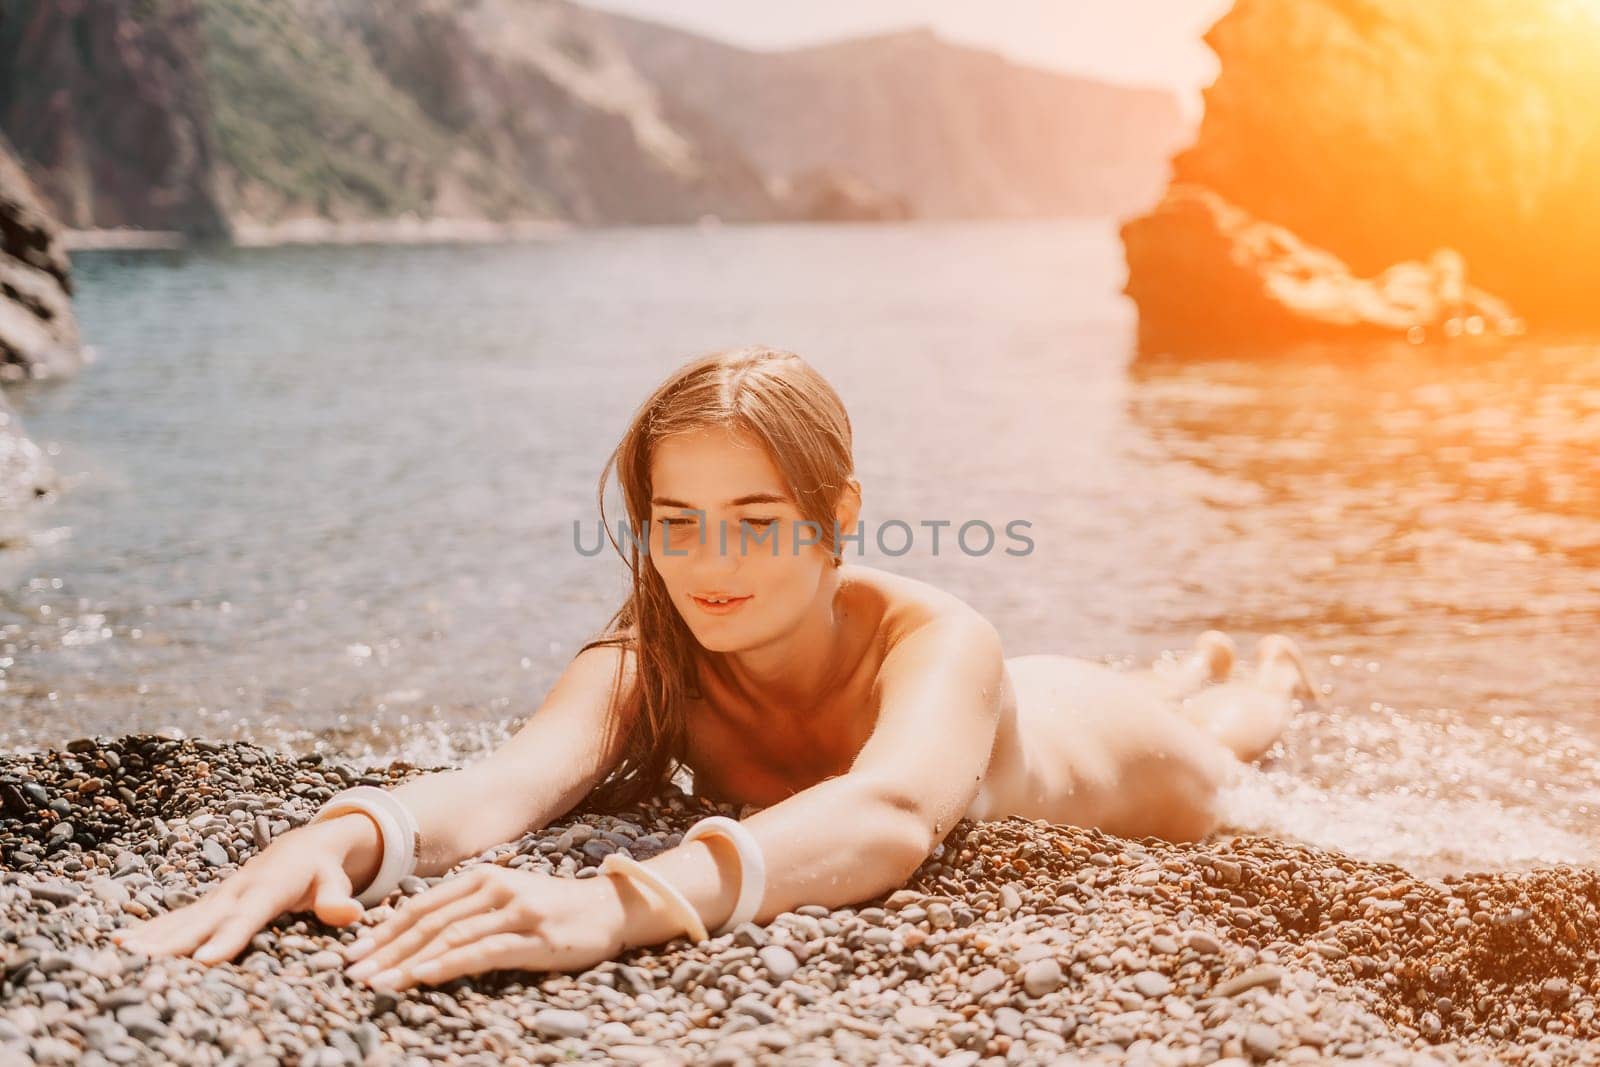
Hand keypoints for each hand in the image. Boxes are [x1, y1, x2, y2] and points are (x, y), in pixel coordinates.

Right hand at [111, 817, 374, 962]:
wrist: (306, 845)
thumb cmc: (323, 871)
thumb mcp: (336, 883)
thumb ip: (338, 901)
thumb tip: (351, 915)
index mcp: (269, 888)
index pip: (247, 917)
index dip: (227, 938)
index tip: (205, 961)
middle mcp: (238, 890)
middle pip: (204, 919)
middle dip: (173, 941)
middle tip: (142, 961)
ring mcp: (221, 895)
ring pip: (183, 918)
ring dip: (152, 935)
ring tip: (119, 952)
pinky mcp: (211, 902)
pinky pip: (177, 918)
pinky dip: (151, 930)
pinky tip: (121, 944)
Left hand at [343, 865, 626, 990]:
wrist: (609, 908)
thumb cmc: (553, 909)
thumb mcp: (507, 899)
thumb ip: (468, 909)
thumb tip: (417, 932)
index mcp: (483, 878)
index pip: (422, 905)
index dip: (384, 929)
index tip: (352, 952)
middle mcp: (495, 889)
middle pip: (428, 921)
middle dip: (386, 949)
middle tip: (352, 973)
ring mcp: (515, 911)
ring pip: (449, 937)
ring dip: (407, 961)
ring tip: (378, 982)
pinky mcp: (534, 937)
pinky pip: (482, 951)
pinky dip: (447, 964)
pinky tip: (423, 976)